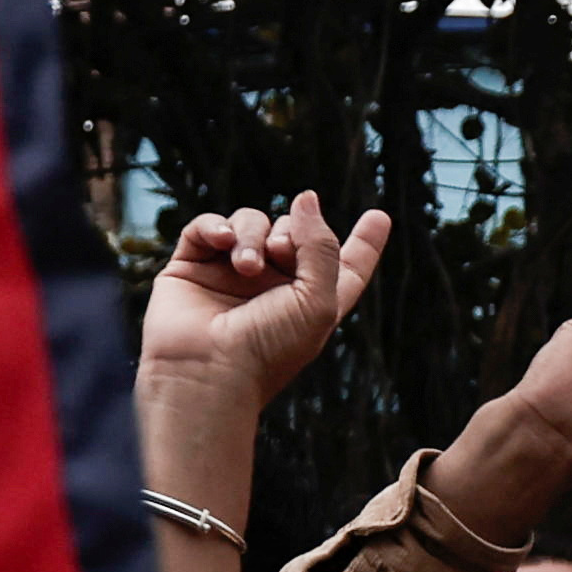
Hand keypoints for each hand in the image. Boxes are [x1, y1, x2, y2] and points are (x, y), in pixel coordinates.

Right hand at [138, 193, 391, 426]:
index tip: (379, 217)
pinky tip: (221, 241)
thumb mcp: (317, 301)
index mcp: (312, 301)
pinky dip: (215, 226)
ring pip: (251, 223)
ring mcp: (230, 276)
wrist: (206, 373)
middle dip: (290, 233)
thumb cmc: (269, 349)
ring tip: (245, 266)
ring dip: (252, 235)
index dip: (364, 242)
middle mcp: (273, 287)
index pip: (346, 265)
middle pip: (293, 231)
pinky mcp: (193, 268)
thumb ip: (321, 245)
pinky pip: (208, 227)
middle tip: (279, 254)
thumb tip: (306, 198)